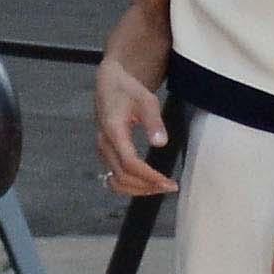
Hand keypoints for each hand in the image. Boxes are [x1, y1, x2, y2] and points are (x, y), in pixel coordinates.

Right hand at [93, 57, 176, 197]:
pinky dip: (130, 186)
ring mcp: (103, 150)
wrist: (110, 83)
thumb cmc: (129, 90)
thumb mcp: (146, 100)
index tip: (168, 182)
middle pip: (122, 177)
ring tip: (160, 188)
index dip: (148, 176)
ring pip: (116, 181)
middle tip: (170, 187)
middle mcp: (104, 144)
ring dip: (138, 190)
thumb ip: (153, 121)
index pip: (129, 163)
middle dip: (147, 186)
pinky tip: (147, 184)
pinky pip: (114, 177)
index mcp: (113, 131)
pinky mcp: (105, 153)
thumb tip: (161, 143)